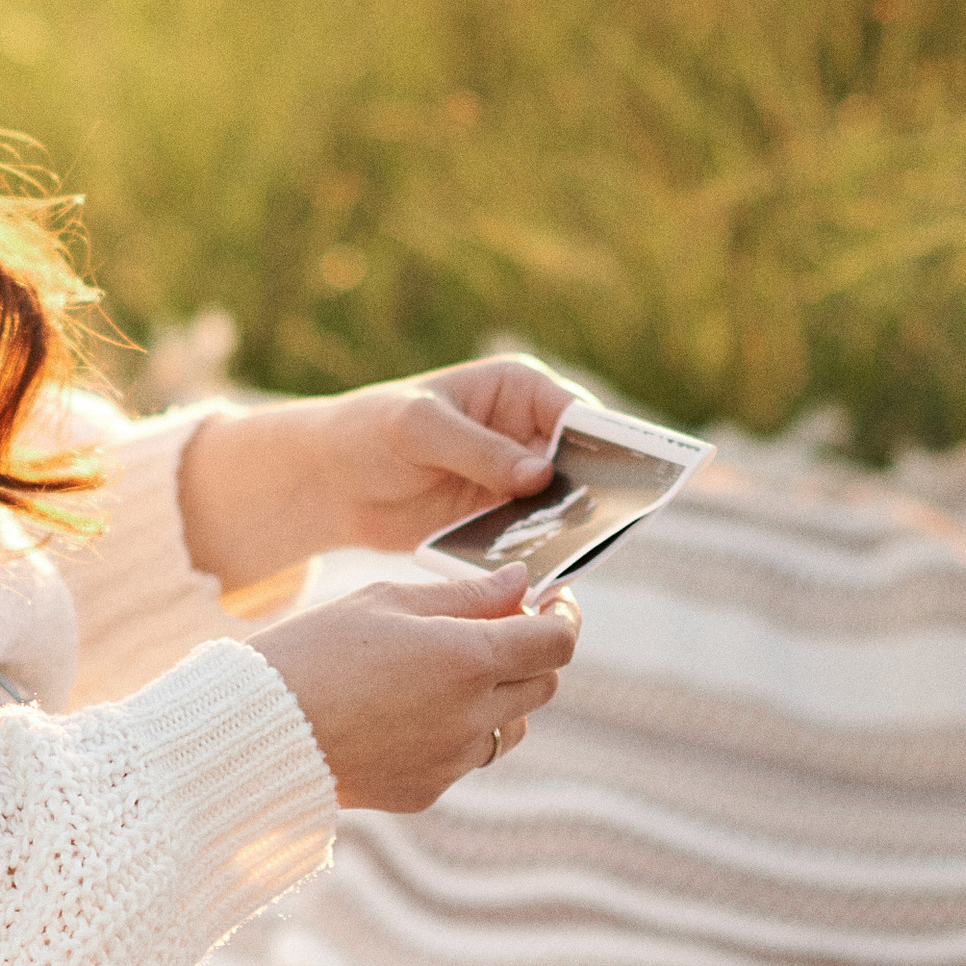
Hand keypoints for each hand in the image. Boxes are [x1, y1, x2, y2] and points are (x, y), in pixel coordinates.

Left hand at [177, 356, 575, 591]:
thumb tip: (541, 473)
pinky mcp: (502, 523)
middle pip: (585, 466)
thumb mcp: (419, 429)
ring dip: (569, 533)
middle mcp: (530, 433)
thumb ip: (478, 450)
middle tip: (607, 527)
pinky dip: (539, 557)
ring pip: (564, 509)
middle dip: (596, 496)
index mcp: (521, 390)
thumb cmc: (371, 431)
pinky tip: (541, 575)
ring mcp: (519, 482)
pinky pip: (534, 540)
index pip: (580, 414)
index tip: (631, 475)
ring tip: (573, 556)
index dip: (610, 444)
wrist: (334, 482)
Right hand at [254, 564, 579, 810]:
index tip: (551, 602)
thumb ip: (467, 595)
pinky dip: (456, 732)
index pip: (556, 641)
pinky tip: (405, 713)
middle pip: (543, 684)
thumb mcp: (388, 601)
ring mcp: (452, 760)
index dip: (563, 617)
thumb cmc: (315, 651)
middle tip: (495, 629)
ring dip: (499, 697)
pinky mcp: (427, 790)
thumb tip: (523, 583)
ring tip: (443, 675)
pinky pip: (465, 758)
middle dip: (531, 653)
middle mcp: (472, 716)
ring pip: (512, 727)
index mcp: (468, 657)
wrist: (257, 731)